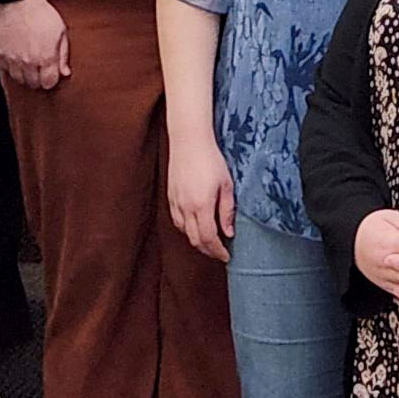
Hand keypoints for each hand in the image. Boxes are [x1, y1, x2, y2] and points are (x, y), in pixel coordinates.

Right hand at [0, 0, 69, 90]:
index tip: (51, 72)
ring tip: (29, 62)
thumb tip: (65, 73)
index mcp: (45, 58)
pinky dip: (12, 67)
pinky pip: (6, 70)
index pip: (48, 83)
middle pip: (33, 84)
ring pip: (19, 80)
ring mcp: (12, 59)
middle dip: (39, 78)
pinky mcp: (0, 54)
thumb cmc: (41, 13)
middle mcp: (28, 62)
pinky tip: (18, 57)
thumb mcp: (61, 31)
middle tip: (40, 67)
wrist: (18, 0)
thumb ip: (63, 55)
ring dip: (25, 75)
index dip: (51, 79)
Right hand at [167, 135, 235, 261]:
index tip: (226, 257)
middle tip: (219, 253)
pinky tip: (195, 227)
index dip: (218, 251)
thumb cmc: (210, 159)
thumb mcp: (226, 184)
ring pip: (185, 232)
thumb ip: (227, 210)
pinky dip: (186, 229)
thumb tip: (228, 233)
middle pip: (195, 240)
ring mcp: (176, 202)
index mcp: (202, 205)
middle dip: (208, 250)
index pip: (209, 238)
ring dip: (197, 241)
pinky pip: (177, 221)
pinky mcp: (170, 197)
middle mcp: (186, 207)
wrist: (189, 140)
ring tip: (209, 241)